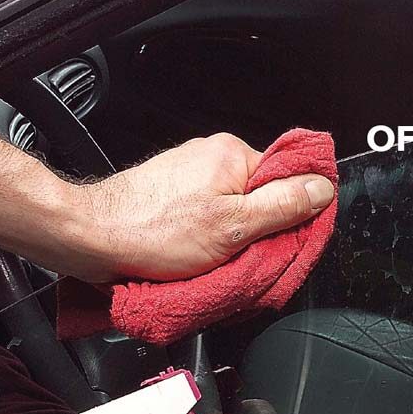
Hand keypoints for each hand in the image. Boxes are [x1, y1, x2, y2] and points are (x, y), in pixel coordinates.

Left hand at [60, 133, 334, 282]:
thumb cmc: (152, 233)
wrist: (91, 238)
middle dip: (259, 229)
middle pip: (262, 194)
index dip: (294, 212)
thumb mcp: (233, 227)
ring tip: (211, 258)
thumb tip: (321, 189)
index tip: (285, 239)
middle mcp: (212, 155)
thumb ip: (282, 206)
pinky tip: (192, 254)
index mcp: (233, 155)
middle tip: (243, 255)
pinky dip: (207, 237)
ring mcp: (190, 172)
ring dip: (232, 237)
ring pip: (234, 208)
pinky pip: (207, 214)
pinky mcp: (172, 191)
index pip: (289, 176)